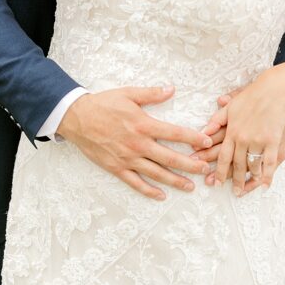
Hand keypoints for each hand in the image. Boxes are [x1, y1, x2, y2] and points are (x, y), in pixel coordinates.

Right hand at [57, 86, 213, 200]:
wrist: (76, 117)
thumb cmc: (102, 104)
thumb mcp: (127, 93)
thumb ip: (151, 94)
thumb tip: (172, 89)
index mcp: (143, 125)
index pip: (174, 133)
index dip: (193, 138)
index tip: (207, 142)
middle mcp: (138, 144)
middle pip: (170, 157)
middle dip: (190, 164)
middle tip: (205, 168)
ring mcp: (127, 158)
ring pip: (156, 173)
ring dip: (175, 181)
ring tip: (190, 186)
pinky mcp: (116, 167)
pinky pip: (135, 182)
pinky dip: (149, 190)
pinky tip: (161, 195)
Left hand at [192, 92, 284, 195]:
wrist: (273, 91)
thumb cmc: (250, 97)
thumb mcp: (230, 107)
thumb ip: (216, 121)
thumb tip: (203, 132)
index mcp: (232, 131)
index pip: (223, 156)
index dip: (218, 171)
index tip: (215, 182)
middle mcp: (243, 139)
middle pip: (237, 164)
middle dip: (233, 180)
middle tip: (231, 191)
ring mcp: (259, 141)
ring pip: (252, 166)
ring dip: (248, 179)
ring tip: (245, 189)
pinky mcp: (273, 141)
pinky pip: (270, 163)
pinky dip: (267, 175)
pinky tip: (264, 184)